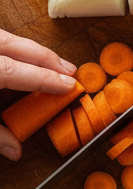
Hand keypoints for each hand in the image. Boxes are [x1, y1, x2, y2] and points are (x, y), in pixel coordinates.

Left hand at [0, 29, 77, 160]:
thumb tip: (14, 151)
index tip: (69, 84)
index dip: (47, 78)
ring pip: (6, 36)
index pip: (18, 71)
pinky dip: (12, 45)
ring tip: (50, 62)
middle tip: (70, 70)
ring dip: (30, 49)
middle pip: (15, 45)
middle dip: (47, 57)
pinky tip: (19, 55)